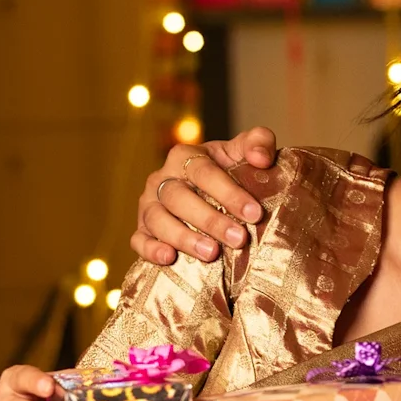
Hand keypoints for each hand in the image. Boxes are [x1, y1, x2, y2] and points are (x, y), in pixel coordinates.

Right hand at [132, 127, 279, 264]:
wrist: (212, 194)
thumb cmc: (230, 172)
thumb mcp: (244, 152)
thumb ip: (259, 142)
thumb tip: (261, 158)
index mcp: (185, 156)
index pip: (204, 172)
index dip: (229, 193)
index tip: (254, 213)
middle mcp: (163, 179)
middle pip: (179, 198)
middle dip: (210, 220)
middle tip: (239, 239)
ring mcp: (149, 205)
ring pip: (158, 220)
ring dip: (184, 238)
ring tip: (212, 254)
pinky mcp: (142, 230)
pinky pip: (139, 240)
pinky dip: (151, 250)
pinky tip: (169, 259)